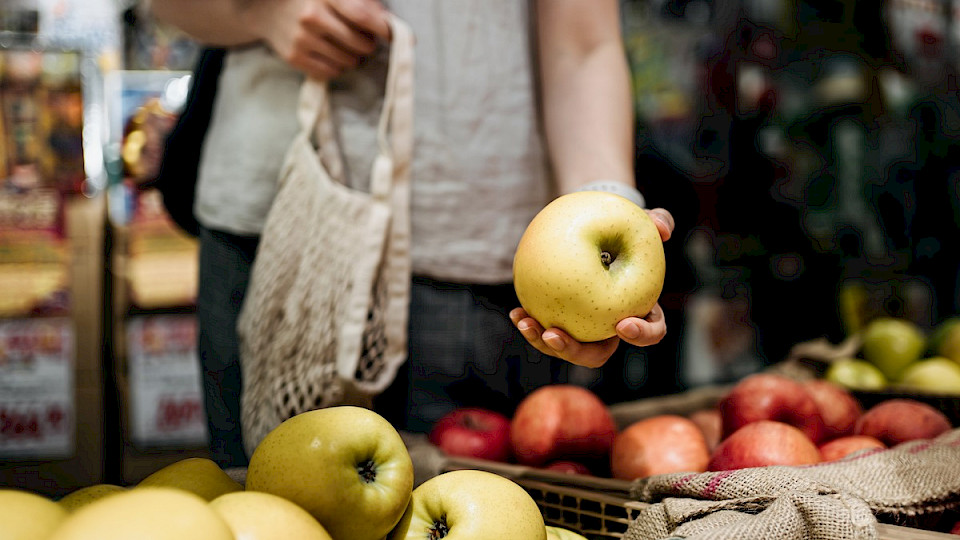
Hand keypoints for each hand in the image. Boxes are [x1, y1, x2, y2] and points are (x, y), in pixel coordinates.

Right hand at [241, 0, 390, 79]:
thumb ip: (363, 3)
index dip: (384, 29)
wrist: (266, 10)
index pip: (362, 15)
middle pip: (360, 43)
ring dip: (354, 57)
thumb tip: (392, 26)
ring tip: (345, 46)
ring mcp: (301, 38)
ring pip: (349, 61)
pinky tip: (331, 54)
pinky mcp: (295, 57)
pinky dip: (338, 66)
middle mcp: (311, 16)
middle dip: (368, 44)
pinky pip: (332, 72)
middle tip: (364, 39)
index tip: (395, 36)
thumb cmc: (311, 0)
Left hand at [510, 207, 674, 367]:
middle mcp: (611, 328)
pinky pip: (545, 329)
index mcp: (641, 311)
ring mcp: (584, 329)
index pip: (649, 332)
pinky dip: (530, 324)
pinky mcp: (561, 321)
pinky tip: (516, 312)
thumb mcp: (646, 220)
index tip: (622, 324)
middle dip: (575, 351)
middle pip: (597, 353)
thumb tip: (662, 228)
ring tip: (526, 323)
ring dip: (543, 342)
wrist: (597, 231)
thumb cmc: (626, 228)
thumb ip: (658, 221)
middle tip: (554, 335)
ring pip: (566, 347)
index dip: (640, 335)